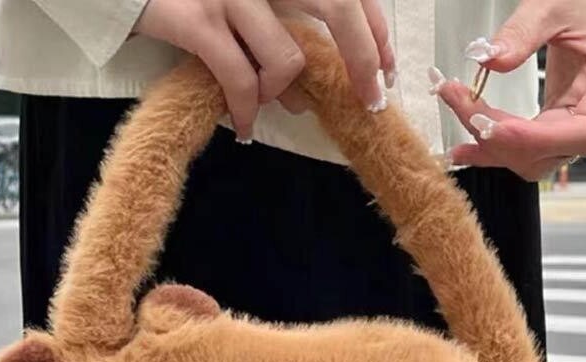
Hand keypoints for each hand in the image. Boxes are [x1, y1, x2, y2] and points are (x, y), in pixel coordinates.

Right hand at [134, 0, 394, 141]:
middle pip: (338, 9)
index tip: (386, 68)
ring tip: (262, 104)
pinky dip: (248, 110)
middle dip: (362, 61)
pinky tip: (244, 126)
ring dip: (281, 93)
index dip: (376, 30)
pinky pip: (241, 79)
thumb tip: (313, 75)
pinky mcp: (198, 19)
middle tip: (369, 101)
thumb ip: (284, 16)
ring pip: (288, 57)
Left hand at [431, 0, 585, 180]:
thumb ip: (523, 31)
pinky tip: (465, 146)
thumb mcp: (557, 3)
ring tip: (459, 123)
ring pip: (533, 158)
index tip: (493, 129)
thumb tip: (488, 60)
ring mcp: (578, 126)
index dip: (537, 140)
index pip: (585, 133)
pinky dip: (493, 147)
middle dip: (501, 138)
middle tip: (462, 106)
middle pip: (551, 151)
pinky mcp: (557, 127)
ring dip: (492, 147)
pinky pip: (524, 149)